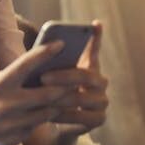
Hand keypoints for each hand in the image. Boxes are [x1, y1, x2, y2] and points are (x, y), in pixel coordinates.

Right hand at [0, 41, 70, 144]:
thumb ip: (10, 78)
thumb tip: (34, 71)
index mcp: (0, 84)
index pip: (27, 63)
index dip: (46, 51)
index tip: (61, 43)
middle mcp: (8, 103)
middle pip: (49, 94)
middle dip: (64, 87)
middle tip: (74, 81)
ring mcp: (12, 123)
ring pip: (47, 113)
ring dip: (56, 105)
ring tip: (63, 98)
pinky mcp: (15, 138)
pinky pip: (36, 127)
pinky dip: (40, 120)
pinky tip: (41, 114)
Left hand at [42, 20, 107, 136]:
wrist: (55, 120)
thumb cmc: (49, 91)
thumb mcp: (47, 74)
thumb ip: (49, 63)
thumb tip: (42, 49)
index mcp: (90, 66)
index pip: (94, 48)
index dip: (96, 37)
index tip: (93, 24)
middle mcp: (101, 82)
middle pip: (86, 75)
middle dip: (63, 76)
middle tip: (43, 76)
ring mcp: (102, 101)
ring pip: (82, 98)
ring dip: (61, 97)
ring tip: (42, 97)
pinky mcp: (99, 119)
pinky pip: (82, 117)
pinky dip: (65, 115)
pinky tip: (49, 113)